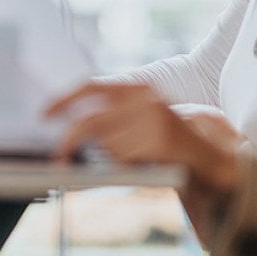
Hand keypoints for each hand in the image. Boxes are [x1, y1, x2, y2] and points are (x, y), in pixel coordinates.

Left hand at [45, 81, 241, 197]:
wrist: (213, 159)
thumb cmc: (167, 144)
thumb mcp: (140, 122)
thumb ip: (112, 119)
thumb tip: (69, 130)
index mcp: (137, 90)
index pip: (91, 87)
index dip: (64, 100)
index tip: (43, 115)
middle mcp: (145, 100)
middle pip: (91, 121)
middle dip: (70, 142)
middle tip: (58, 159)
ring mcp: (154, 120)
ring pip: (108, 147)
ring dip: (111, 160)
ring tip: (136, 160)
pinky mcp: (160, 142)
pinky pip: (125, 161)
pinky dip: (126, 168)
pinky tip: (146, 165)